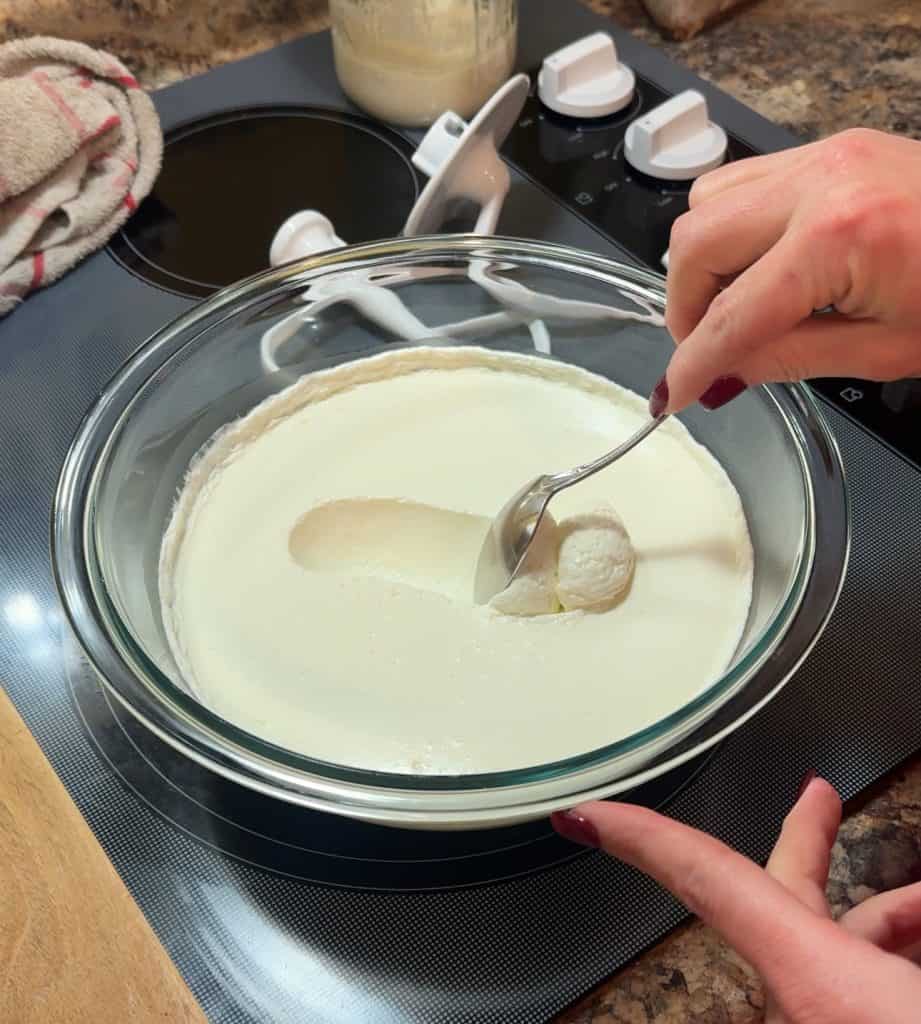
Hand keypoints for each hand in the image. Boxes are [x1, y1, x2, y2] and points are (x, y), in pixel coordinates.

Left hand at [552, 777, 920, 1022]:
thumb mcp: (890, 993)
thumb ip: (898, 931)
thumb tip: (908, 907)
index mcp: (818, 987)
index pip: (707, 882)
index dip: (643, 837)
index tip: (586, 812)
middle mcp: (811, 1011)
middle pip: (785, 904)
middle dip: (807, 843)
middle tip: (819, 796)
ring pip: (834, 955)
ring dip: (882, 917)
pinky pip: (853, 993)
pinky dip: (886, 964)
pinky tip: (917, 951)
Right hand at [657, 128, 920, 412]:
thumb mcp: (881, 351)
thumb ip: (786, 359)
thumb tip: (719, 374)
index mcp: (840, 238)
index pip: (734, 314)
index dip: (693, 362)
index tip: (672, 394)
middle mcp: (822, 181)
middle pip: (695, 242)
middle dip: (686, 307)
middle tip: (708, 348)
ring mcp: (824, 154)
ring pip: (707, 202)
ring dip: (704, 263)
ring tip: (736, 305)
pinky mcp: (829, 148)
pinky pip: (742, 182)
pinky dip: (732, 229)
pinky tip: (760, 265)